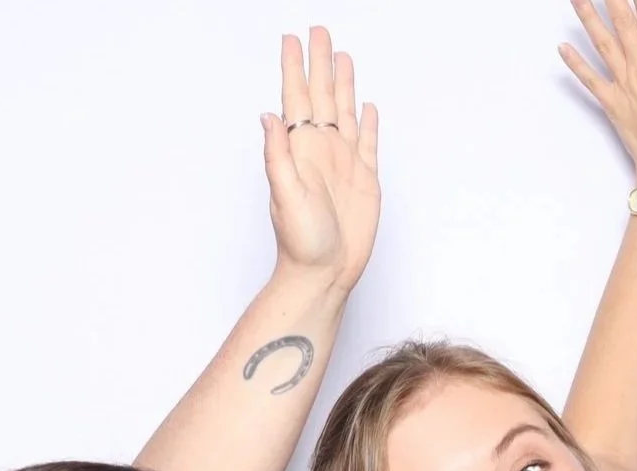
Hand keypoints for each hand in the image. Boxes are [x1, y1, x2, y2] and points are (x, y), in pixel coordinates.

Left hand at [258, 25, 379, 295]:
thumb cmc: (300, 243)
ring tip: (341, 56)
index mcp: (300, 150)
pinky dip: (368, 123)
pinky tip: (367, 107)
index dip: (294, 69)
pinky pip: (367, 143)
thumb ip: (277, 155)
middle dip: (320, 63)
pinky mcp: (365, 180)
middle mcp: (321, 151)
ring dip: (343, 84)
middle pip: (322, 96)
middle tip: (318, 30)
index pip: (296, 99)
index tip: (292, 39)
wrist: (324, 273)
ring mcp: (344, 164)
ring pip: (345, 112)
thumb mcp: (285, 196)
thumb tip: (268, 116)